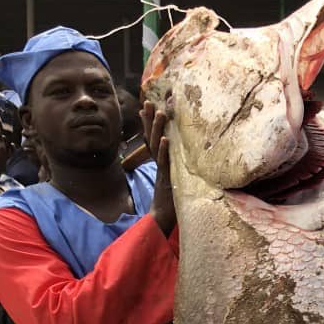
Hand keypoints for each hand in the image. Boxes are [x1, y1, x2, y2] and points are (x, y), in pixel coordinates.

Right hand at [141, 101, 175, 236]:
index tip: (146, 106)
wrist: (163, 223)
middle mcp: (160, 166)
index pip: (153, 140)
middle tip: (148, 101)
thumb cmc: (171, 204)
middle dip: (150, 120)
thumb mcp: (173, 181)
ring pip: (158, 147)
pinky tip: (166, 139)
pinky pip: (165, 164)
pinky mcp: (167, 182)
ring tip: (160, 112)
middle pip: (152, 139)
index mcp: (161, 165)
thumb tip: (177, 158)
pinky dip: (164, 152)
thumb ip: (173, 169)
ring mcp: (163, 173)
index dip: (149, 124)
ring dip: (158, 129)